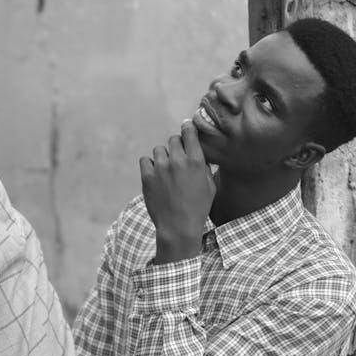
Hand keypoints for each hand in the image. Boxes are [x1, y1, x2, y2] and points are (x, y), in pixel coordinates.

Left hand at [139, 119, 215, 264]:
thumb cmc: (198, 208)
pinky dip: (149, 165)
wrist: (178, 227)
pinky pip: (145, 160)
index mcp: (196, 161)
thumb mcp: (210, 186)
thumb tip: (199, 155)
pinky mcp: (147, 176)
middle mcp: (178, 161)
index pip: (189, 130)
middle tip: (177, 160)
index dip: (187, 128)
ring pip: (159, 149)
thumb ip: (205, 167)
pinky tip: (155, 175)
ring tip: (166, 171)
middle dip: (176, 147)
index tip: (186, 129)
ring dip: (163, 157)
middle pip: (173, 139)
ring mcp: (161, 168)